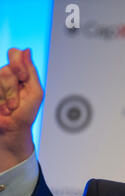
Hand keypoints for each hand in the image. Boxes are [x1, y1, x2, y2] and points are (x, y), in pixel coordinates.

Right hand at [0, 48, 43, 170]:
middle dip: (13, 90)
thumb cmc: (26, 114)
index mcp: (19, 73)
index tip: (22, 77)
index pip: (14, 54)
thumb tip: (27, 50)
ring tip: (9, 109)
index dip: (17, 64)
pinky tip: (2, 111)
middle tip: (16, 103)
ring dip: (5, 99)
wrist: (13, 131)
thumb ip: (31, 72)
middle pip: (6, 70)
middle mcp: (5, 75)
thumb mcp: (36, 93)